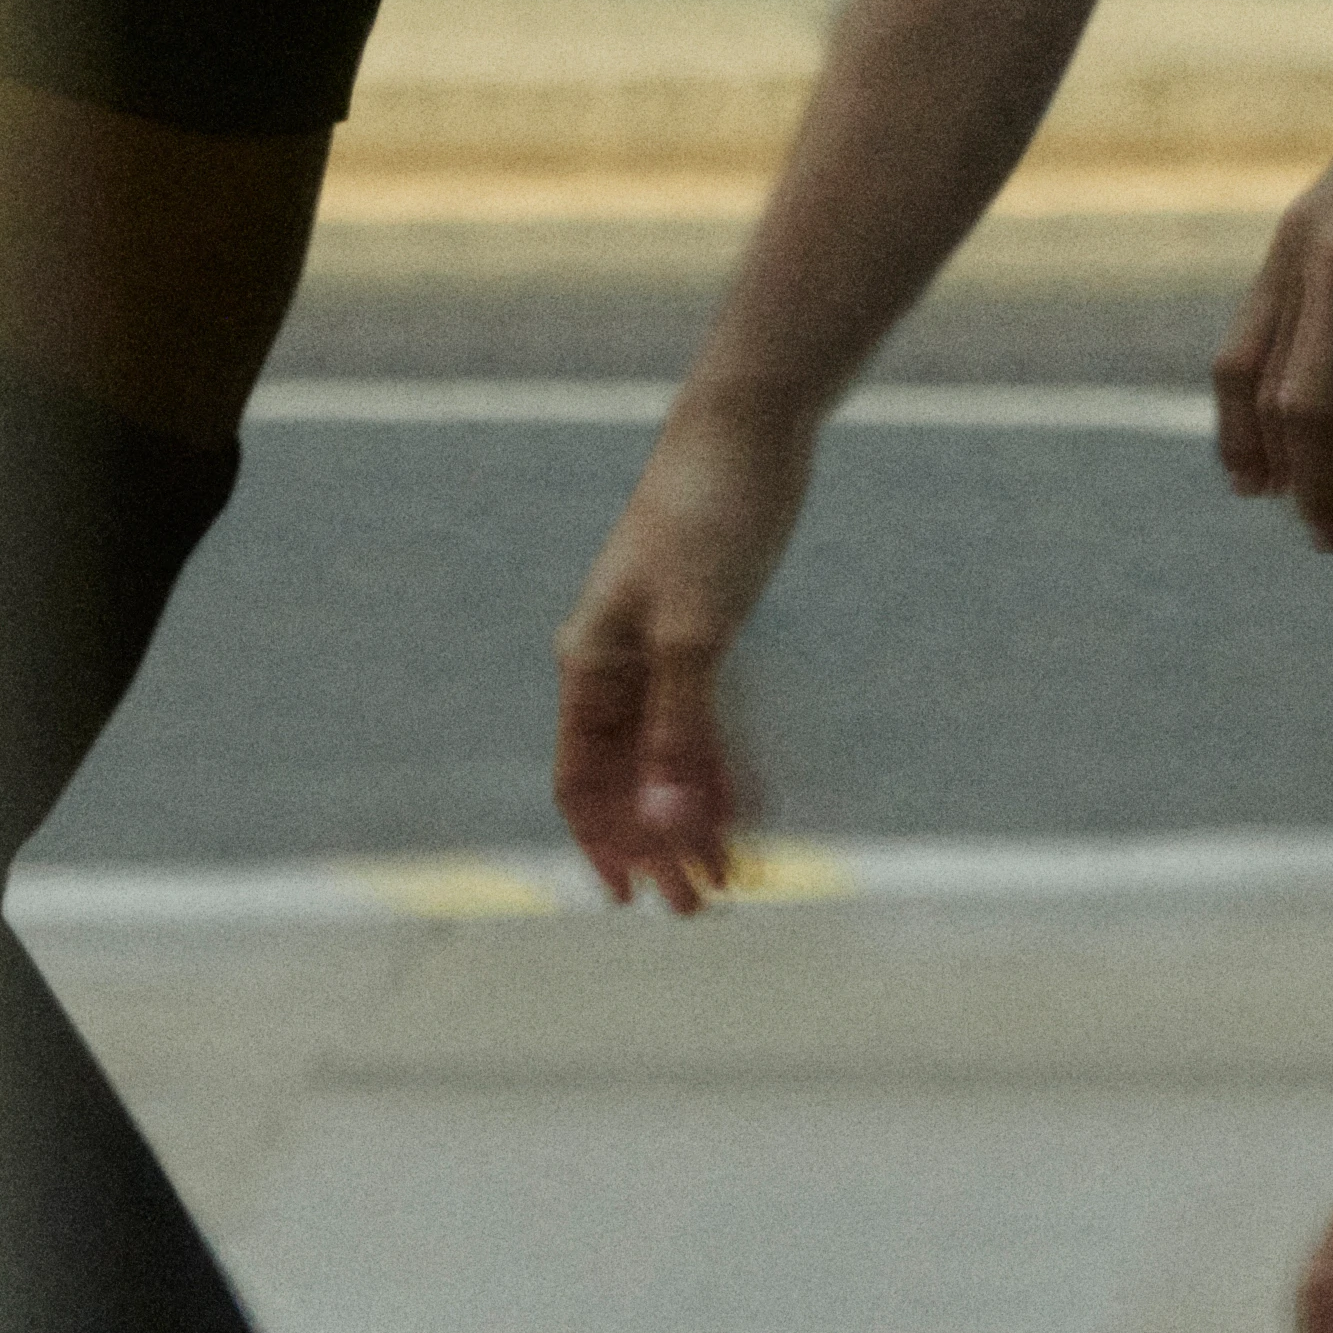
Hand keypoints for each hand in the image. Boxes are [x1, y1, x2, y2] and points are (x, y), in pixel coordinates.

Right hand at [553, 409, 816, 910]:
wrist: (750, 427)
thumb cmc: (710, 516)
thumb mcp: (696, 629)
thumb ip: (680, 725)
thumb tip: (665, 815)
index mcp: (592, 665)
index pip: (580, 780)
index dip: (604, 841)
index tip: (632, 898)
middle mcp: (618, 664)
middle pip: (629, 778)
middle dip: (660, 844)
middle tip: (700, 906)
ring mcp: (664, 648)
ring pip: (670, 756)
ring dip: (696, 815)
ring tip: (732, 875)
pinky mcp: (711, 631)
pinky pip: (709, 720)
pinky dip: (725, 766)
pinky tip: (751, 806)